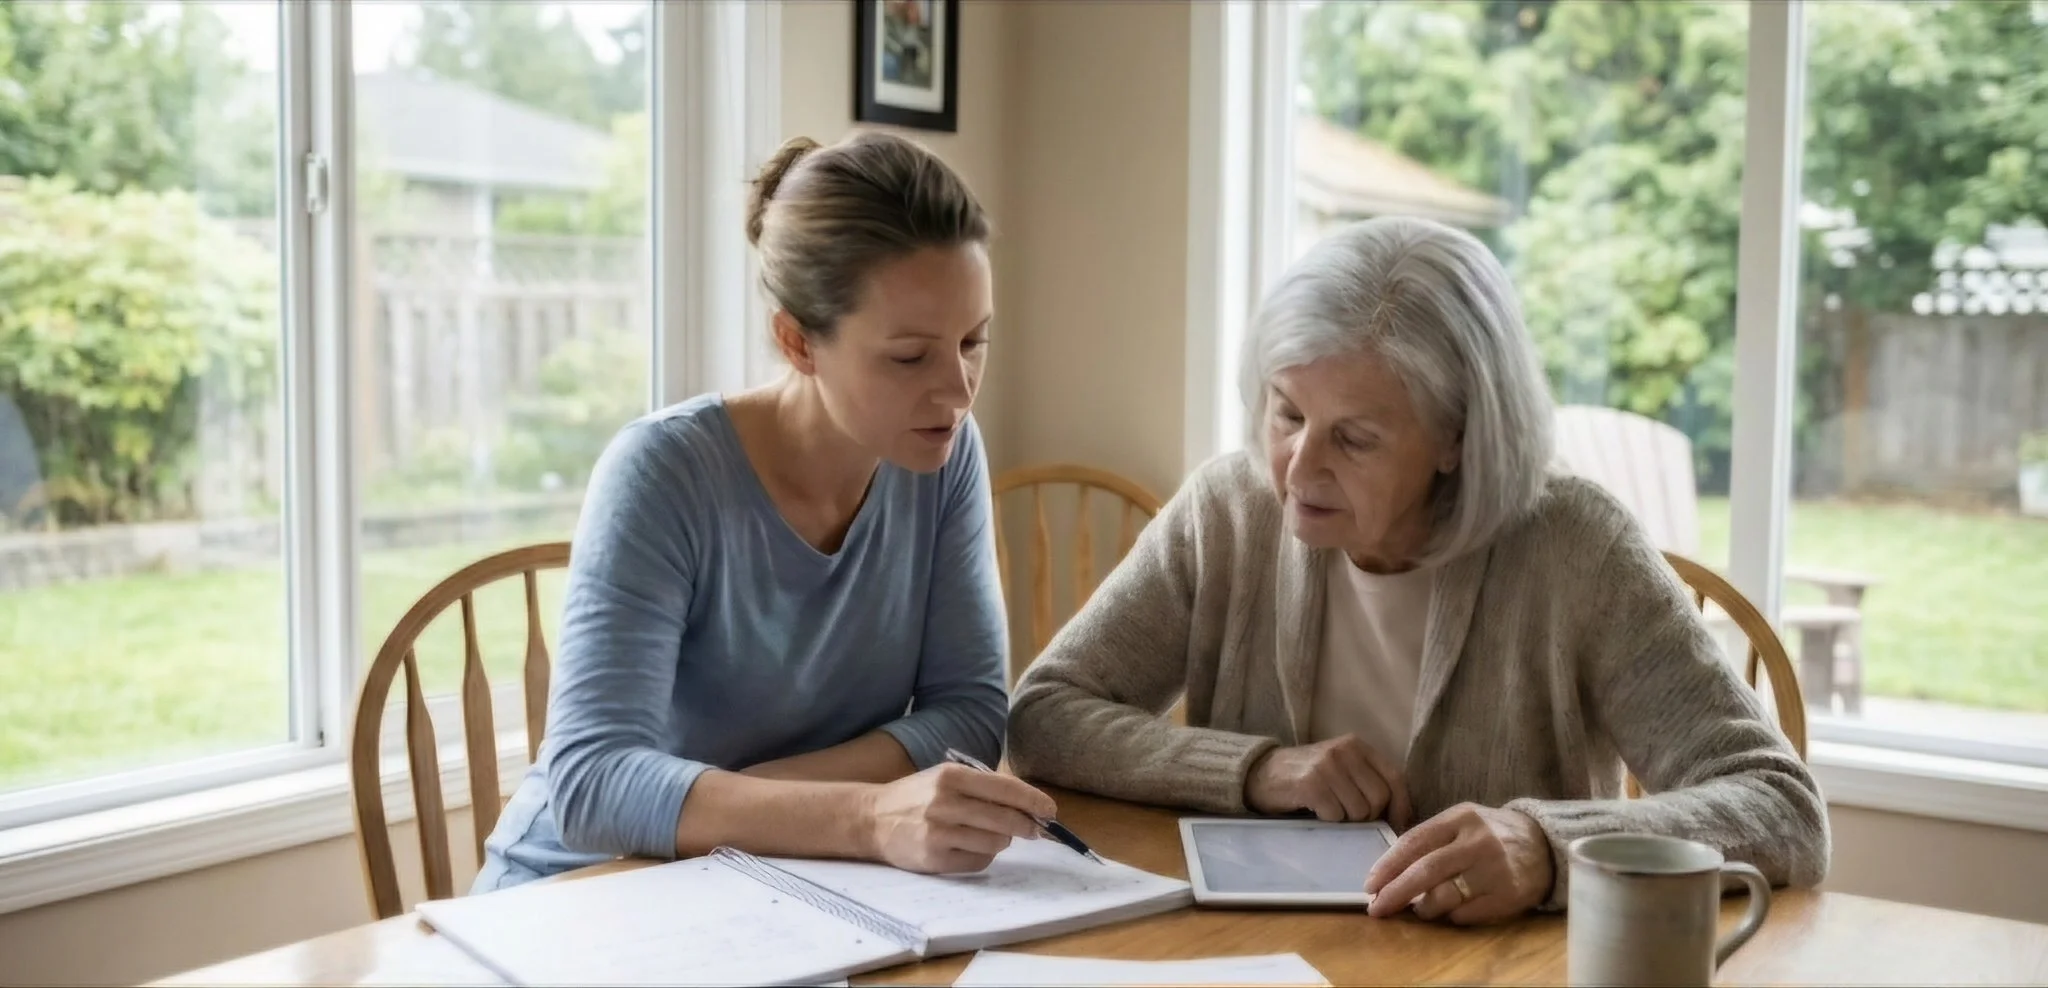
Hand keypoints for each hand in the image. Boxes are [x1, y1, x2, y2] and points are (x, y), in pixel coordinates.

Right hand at [860, 763, 1058, 873]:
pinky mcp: (934, 858)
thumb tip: (1030, 805)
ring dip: (1003, 841)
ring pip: (996, 842)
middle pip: (1006, 819)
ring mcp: (939, 831)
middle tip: (1033, 829)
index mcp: (952, 775)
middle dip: (1027, 826)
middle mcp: (945, 802)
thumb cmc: (918, 796)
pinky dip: (984, 856)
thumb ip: (985, 787)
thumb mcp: (947, 778)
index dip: (1034, 801)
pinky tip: (971, 848)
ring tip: (992, 835)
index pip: (1006, 789)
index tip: (1050, 810)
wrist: (873, 818)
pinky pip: (978, 862)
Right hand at [1244, 734, 1411, 826]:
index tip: (1396, 826)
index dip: (1401, 806)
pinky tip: (1315, 811)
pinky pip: (1335, 815)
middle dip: (1368, 817)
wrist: (1260, 773)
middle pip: (1379, 798)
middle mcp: (1345, 751)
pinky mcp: (1310, 784)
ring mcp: (1327, 766)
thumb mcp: (1341, 769)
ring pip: (1359, 811)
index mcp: (1357, 746)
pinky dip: (1327, 820)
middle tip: (1348, 816)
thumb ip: (1368, 782)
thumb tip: (1400, 819)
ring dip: (1346, 820)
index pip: (1395, 778)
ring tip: (1329, 810)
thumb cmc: (1307, 778)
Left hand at [1364, 803, 1552, 923]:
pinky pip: (1466, 914)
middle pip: (1426, 870)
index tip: (1369, 885)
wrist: (1544, 845)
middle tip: (1376, 908)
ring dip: (1423, 908)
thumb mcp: (1462, 821)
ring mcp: (1495, 869)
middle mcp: (1478, 841)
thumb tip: (1389, 871)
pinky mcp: (1508, 895)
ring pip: (1444, 896)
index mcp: (1461, 817)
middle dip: (1395, 892)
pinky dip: (1451, 916)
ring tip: (1419, 909)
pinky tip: (1450, 911)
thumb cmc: (1491, 834)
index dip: (1388, 865)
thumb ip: (1431, 839)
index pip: (1415, 841)